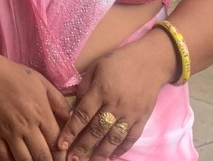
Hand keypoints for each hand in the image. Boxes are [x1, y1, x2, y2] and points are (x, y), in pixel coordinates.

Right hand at [0, 47, 71, 160]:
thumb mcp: (41, 82)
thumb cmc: (15, 76)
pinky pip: (4, 157)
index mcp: (40, 112)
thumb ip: (58, 100)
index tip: (64, 159)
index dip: (62, 154)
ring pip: (24, 159)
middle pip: (42, 155)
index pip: (56, 141)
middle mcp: (26, 125)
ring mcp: (8, 132)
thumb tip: (72, 118)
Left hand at [56, 40, 173, 159]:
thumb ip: (85, 87)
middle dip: (82, 147)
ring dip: (101, 152)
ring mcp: (130, 113)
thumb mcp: (96, 67)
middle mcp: (115, 104)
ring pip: (113, 137)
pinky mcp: (142, 118)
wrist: (151, 61)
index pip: (82, 115)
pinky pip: (131, 137)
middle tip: (71, 159)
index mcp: (101, 90)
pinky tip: (113, 155)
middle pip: (96, 130)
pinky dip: (122, 148)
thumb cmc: (119, 62)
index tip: (61, 144)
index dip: (71, 132)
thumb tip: (75, 107)